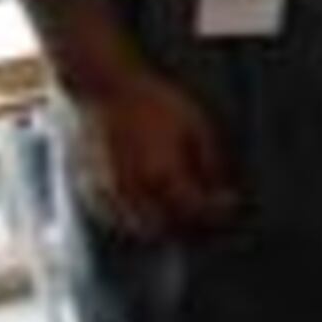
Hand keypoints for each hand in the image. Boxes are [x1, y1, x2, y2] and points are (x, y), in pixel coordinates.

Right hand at [65, 65, 241, 237]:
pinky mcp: (90, 191)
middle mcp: (134, 191)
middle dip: (195, 229)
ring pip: (141, 231)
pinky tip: (154, 214)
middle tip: (212, 219)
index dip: (219, 214)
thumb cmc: (153, 103)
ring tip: (186, 218)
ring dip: (166, 231)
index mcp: (163, 175)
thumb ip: (213, 163)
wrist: (103, 90)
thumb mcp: (197, 125)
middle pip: (169, 230)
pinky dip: (138, 225)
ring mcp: (108, 193)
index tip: (232, 205)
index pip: (196, 213)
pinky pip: (117, 222)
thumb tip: (225, 192)